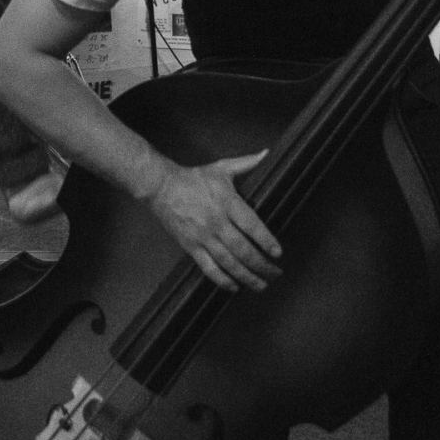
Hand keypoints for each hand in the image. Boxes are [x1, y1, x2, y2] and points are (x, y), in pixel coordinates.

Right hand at [143, 151, 282, 292]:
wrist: (161, 187)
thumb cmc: (194, 178)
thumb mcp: (222, 168)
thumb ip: (247, 163)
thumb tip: (267, 153)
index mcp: (227, 202)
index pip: (252, 225)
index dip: (266, 240)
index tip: (278, 252)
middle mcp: (216, 222)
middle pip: (243, 250)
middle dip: (262, 265)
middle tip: (276, 273)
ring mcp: (203, 237)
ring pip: (228, 263)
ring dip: (247, 277)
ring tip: (261, 285)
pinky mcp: (191, 247)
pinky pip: (209, 268)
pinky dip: (223, 280)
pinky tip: (235, 286)